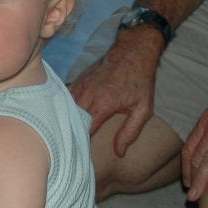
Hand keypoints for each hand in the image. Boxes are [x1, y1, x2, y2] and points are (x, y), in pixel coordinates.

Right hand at [68, 30, 161, 156]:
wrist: (133, 51)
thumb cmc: (140, 81)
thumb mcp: (143, 109)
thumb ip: (130, 132)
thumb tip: (119, 152)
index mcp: (103, 104)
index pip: (86, 131)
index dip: (82, 144)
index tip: (81, 156)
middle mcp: (87, 95)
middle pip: (72, 121)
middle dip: (71, 136)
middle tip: (71, 151)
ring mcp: (80, 87)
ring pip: (65, 110)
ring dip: (66, 123)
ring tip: (65, 138)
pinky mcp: (78, 81)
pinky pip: (66, 99)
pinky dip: (65, 110)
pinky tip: (65, 119)